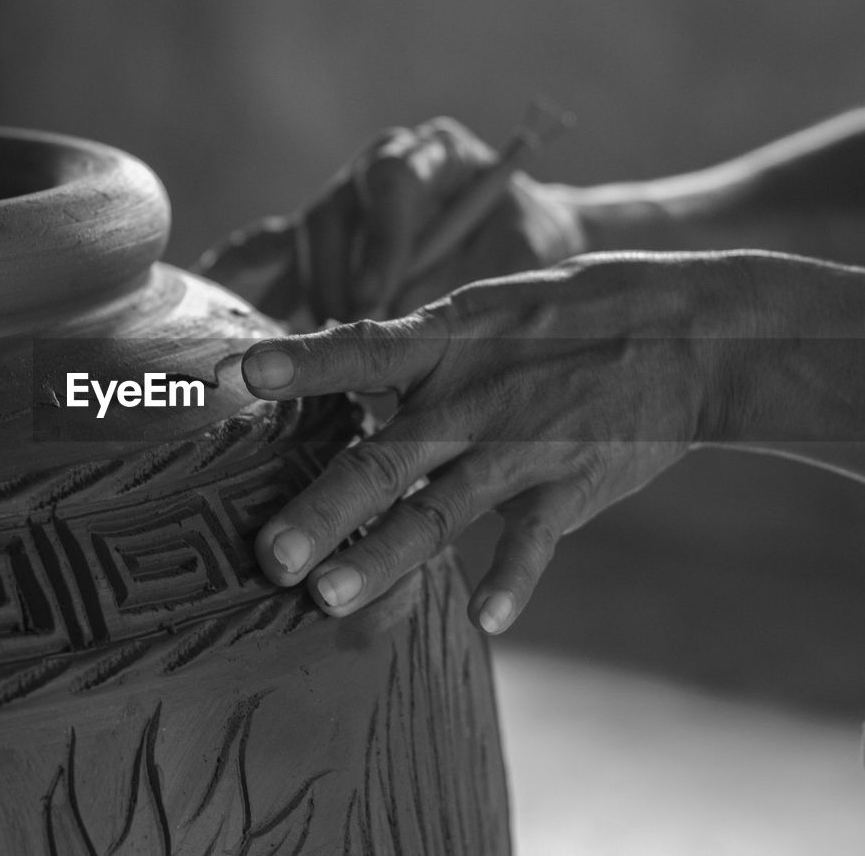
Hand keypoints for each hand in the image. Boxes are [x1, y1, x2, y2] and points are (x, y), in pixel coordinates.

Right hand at [195, 117, 586, 322]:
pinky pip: (266, 249)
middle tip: (343, 332)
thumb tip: (403, 339)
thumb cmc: (524, 249)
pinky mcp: (315, 242)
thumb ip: (462, 287)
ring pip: (299, 239)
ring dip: (303, 296)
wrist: (524, 243)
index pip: (392, 181)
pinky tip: (211, 303)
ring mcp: (341, 204)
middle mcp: (375, 170)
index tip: (373, 298)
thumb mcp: (514, 261)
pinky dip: (240, 277)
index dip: (377, 239)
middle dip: (334, 280)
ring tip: (306, 345)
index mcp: (431, 154)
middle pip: (332, 213)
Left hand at [241, 251, 748, 632]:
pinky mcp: (570, 488)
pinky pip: (533, 542)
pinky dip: (511, 581)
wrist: (685, 335)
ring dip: (386, 557)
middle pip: (386, 458)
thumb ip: (405, 347)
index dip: (303, 361)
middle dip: (326, 509)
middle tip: (271, 555)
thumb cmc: (561, 318)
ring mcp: (522, 448)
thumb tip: (321, 364)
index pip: (362, 349)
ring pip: (442, 511)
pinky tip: (482, 620)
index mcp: (444, 343)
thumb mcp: (480, 310)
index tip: (243, 372)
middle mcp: (474, 399)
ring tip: (332, 598)